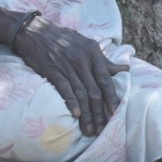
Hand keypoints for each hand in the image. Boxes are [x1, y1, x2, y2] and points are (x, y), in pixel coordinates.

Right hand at [12, 15, 128, 136]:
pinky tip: (76, 114)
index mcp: (93, 52)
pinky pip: (65, 88)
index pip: (106, 78)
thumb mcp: (87, 44)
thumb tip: (125, 69)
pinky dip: (71, 102)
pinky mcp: (53, 71)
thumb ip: (104, 60)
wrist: (36, 31)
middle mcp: (82, 59)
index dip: (112, 97)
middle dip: (100, 112)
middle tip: (103, 129)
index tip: (117, 112)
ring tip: (90, 130)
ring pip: (81, 93)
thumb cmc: (64, 39)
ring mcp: (67, 66)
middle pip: (94, 90)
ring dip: (87, 114)